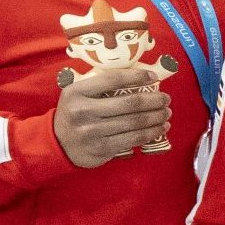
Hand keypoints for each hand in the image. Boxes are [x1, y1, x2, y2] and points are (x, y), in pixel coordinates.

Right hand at [53, 64, 170, 166]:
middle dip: (154, 100)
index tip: (153, 77)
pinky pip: (133, 139)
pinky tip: (161, 128)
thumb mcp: (79, 94)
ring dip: (156, 117)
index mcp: (77, 92)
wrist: (58, 143)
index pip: (113, 79)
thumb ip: (100, 86)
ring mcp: (92, 131)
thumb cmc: (76, 113)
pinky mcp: (102, 148)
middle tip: (166, 99)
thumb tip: (139, 78)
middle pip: (130, 103)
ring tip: (166, 113)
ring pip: (135, 122)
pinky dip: (151, 132)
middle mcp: (83, 111)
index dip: (137, 76)